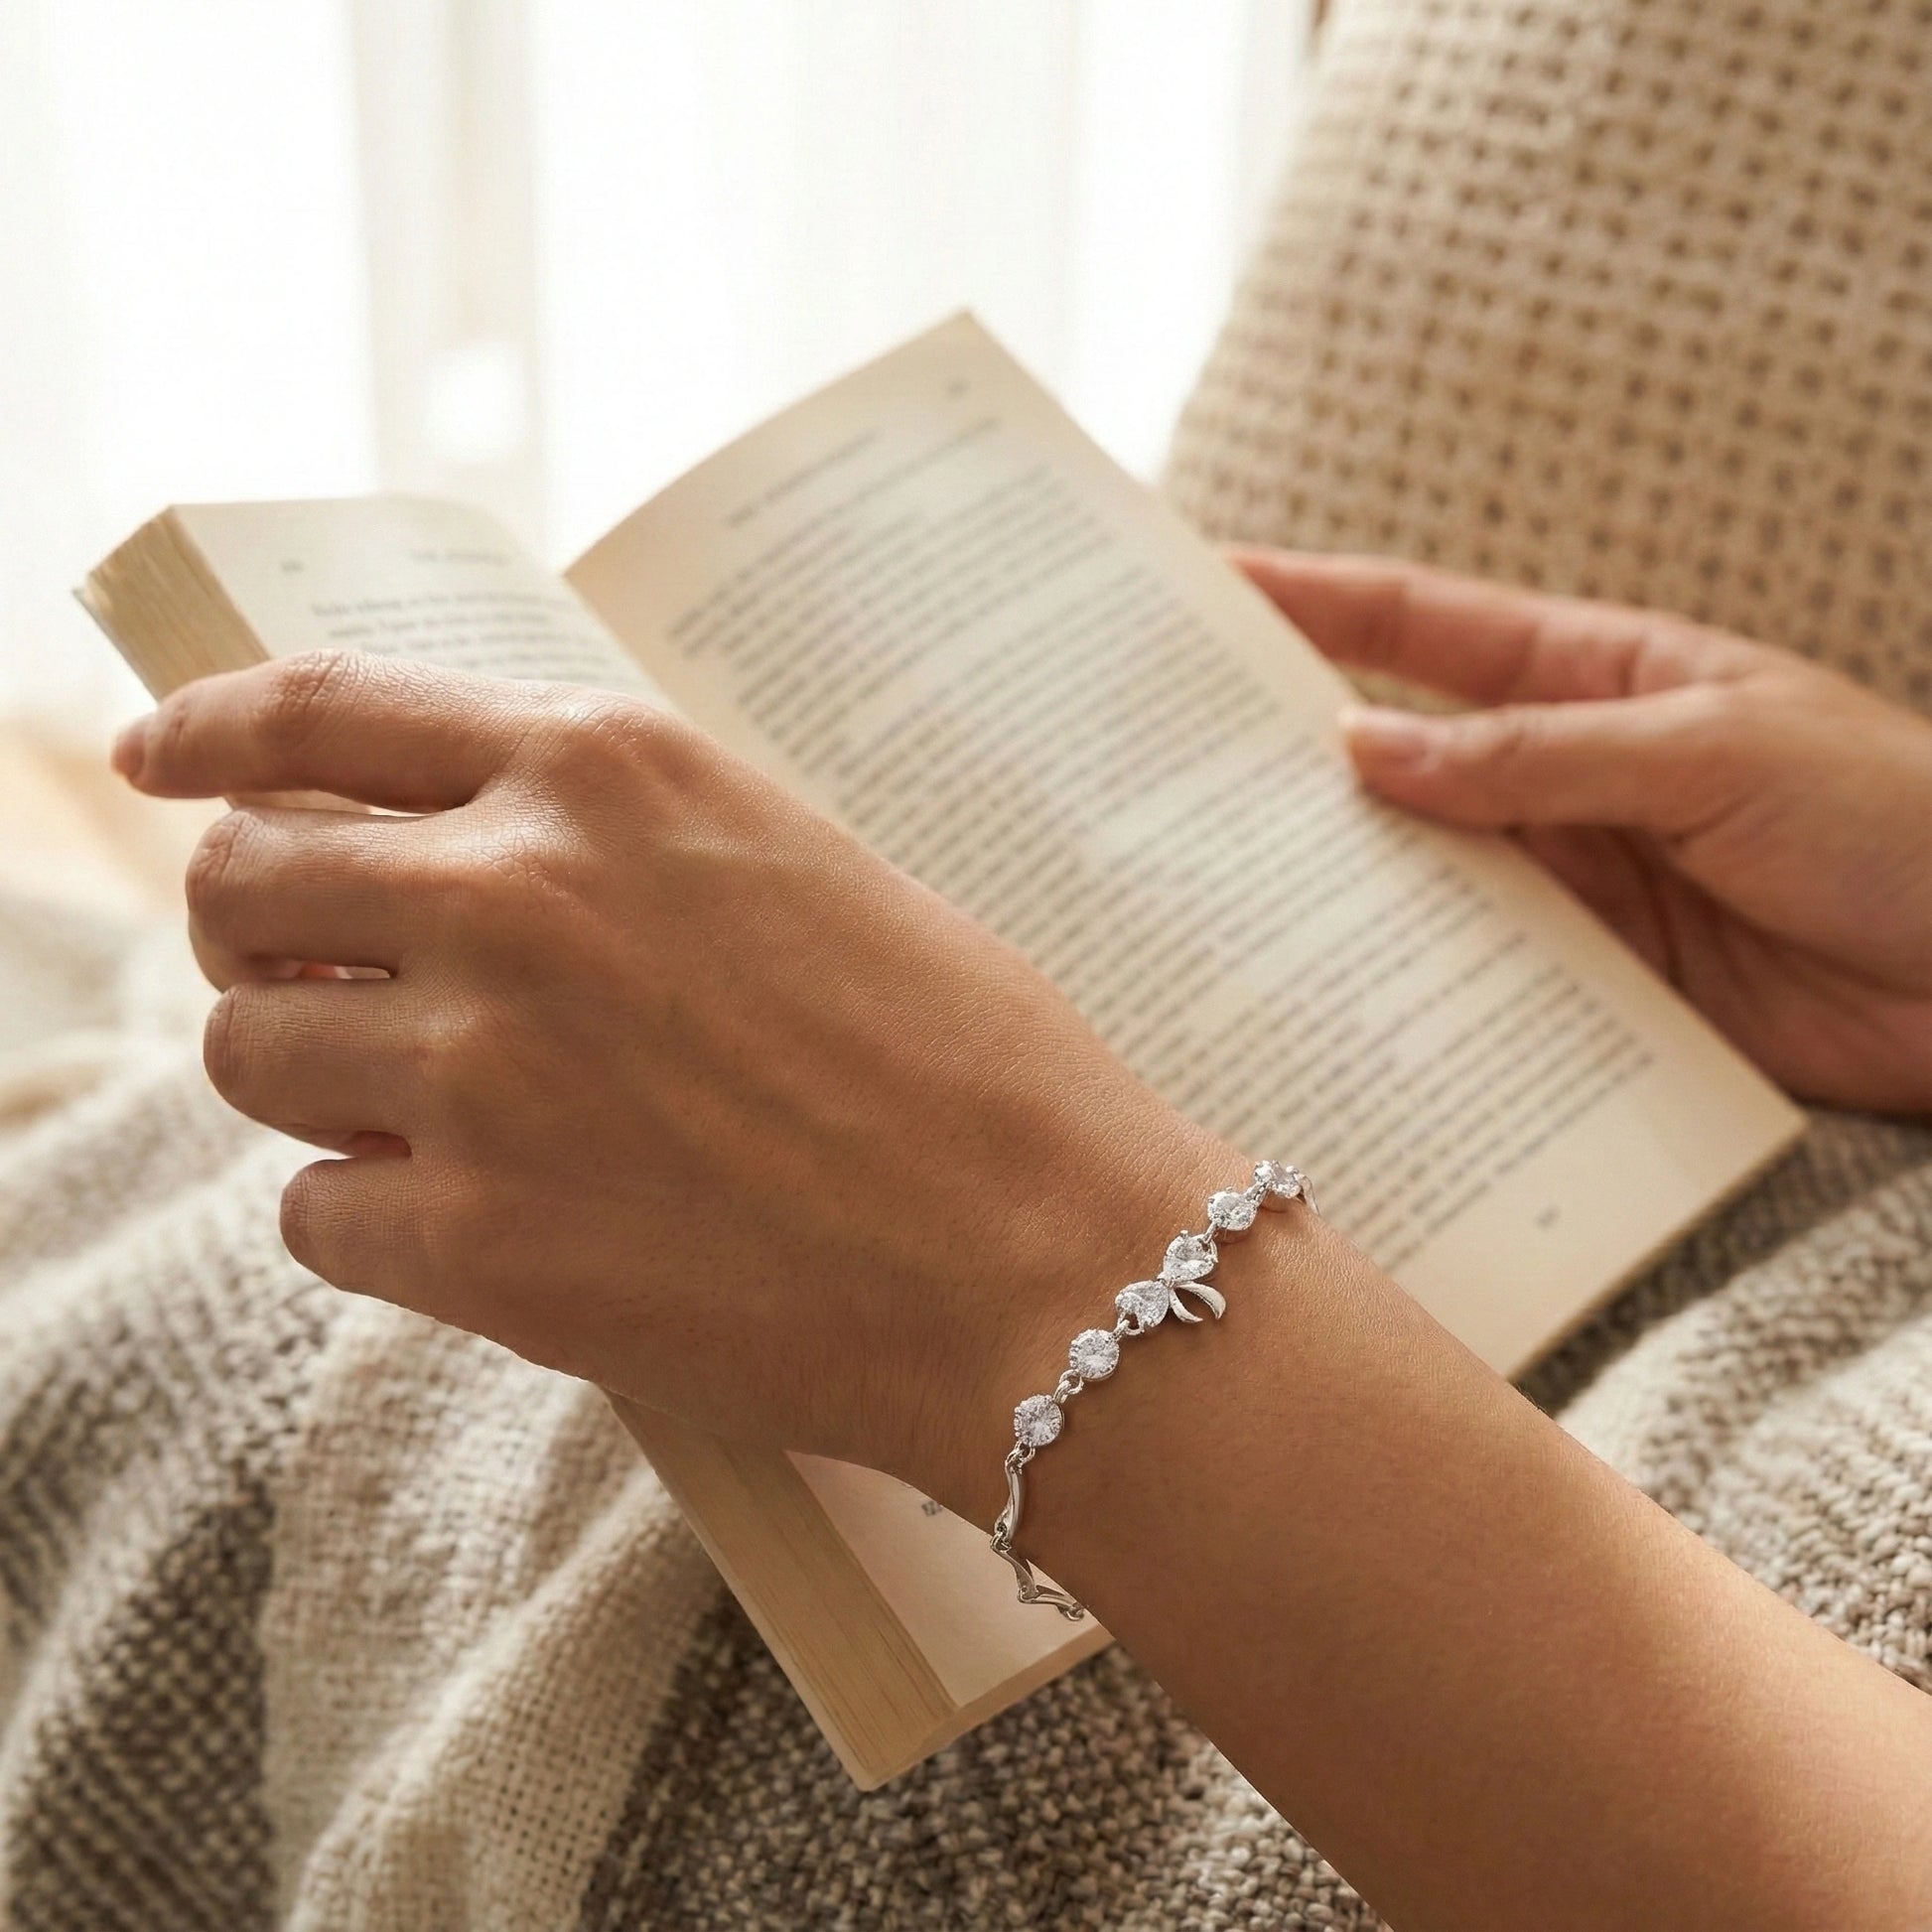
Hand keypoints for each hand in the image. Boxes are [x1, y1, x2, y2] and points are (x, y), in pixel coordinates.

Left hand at [114, 652, 1224, 1498]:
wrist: (1048, 1260)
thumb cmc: (967, 1061)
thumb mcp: (792, 869)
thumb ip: (615, 842)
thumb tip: (462, 866)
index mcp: (610, 770)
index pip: (320, 710)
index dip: (210, 732)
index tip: (162, 761)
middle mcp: (517, 891)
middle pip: (247, 881)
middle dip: (256, 928)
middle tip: (309, 974)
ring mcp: (483, 1067)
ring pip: (252, 1049)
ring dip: (308, 1078)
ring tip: (415, 1114)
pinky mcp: (476, 1241)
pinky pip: (315, 1214)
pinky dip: (370, 1219)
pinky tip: (475, 1224)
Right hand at [1238, 551, 1931, 1114]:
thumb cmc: (1897, 819)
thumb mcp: (1711, 750)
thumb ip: (1534, 757)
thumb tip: (1364, 747)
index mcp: (1598, 676)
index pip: (1425, 627)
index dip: (1313, 600)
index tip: (1206, 583)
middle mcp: (1564, 777)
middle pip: (1398, 755)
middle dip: (1287, 751)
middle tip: (1170, 758)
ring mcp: (1574, 884)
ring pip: (1421, 873)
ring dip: (1334, 879)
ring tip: (1217, 882)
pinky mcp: (1591, 986)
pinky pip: (1476, 977)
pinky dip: (1407, 983)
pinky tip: (1335, 990)